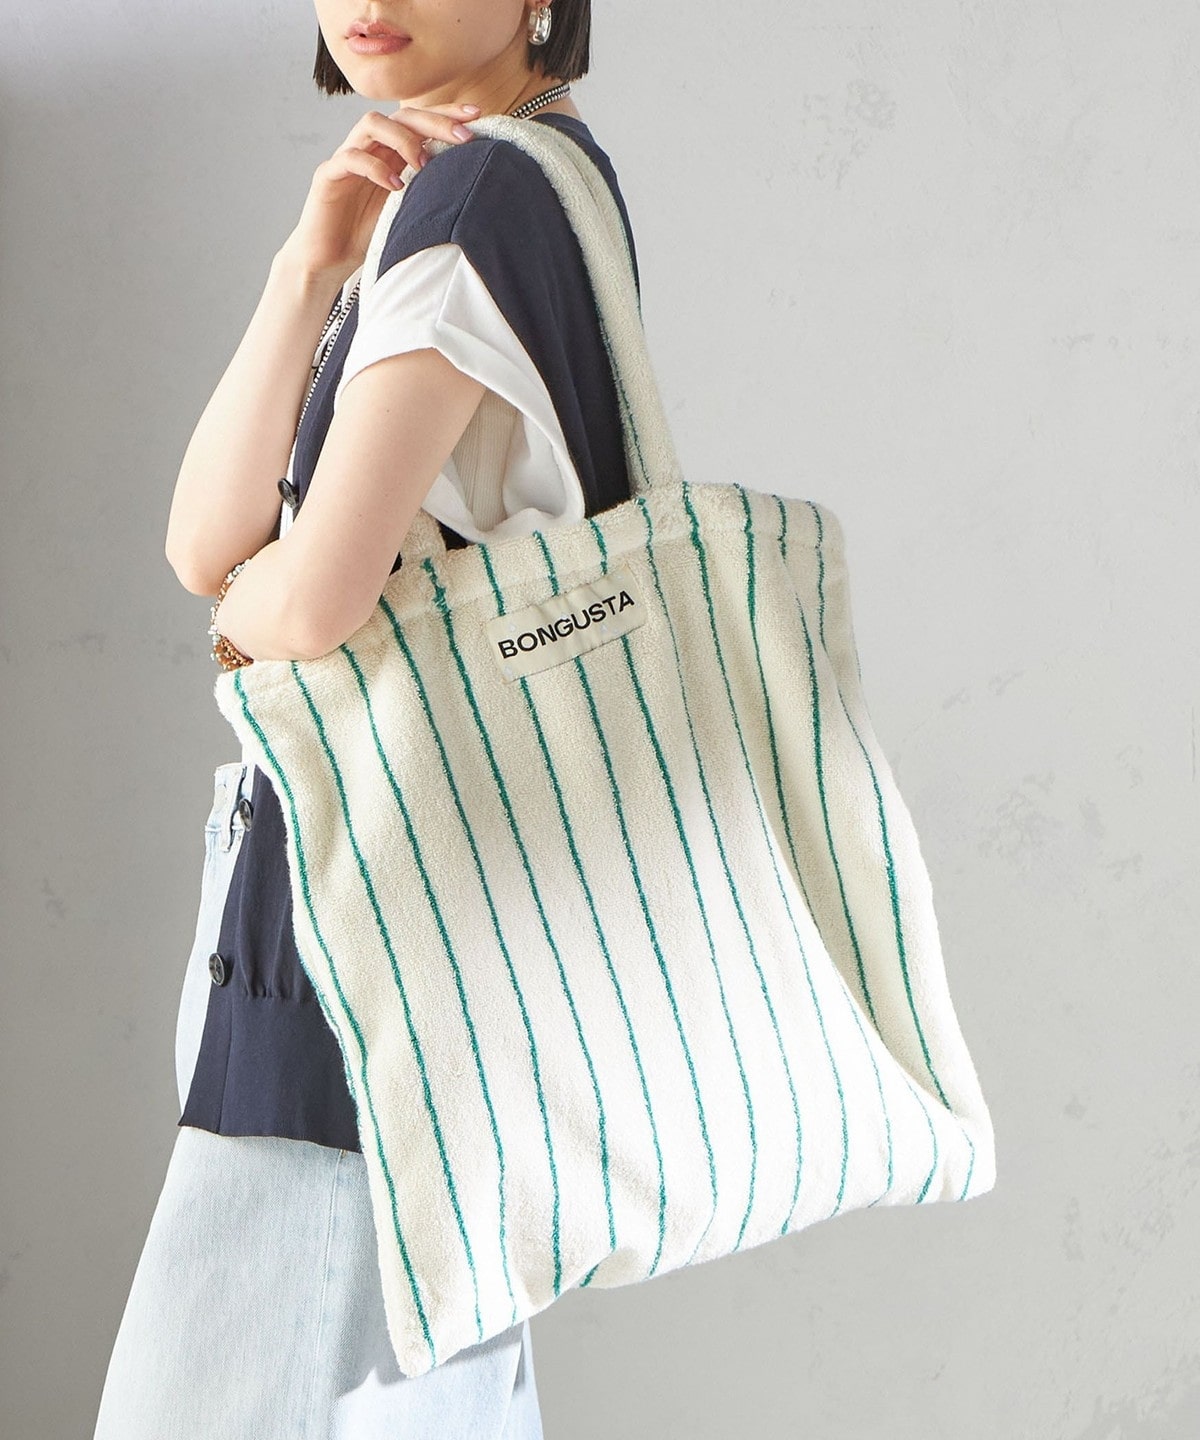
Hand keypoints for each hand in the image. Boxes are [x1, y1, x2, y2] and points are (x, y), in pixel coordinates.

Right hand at [276, 103, 480, 282]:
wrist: (330, 260)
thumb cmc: (369, 235)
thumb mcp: (409, 210)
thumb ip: (430, 190)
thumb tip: (473, 181)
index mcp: (390, 153)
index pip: (419, 121)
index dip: (447, 114)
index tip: (477, 115)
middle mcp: (370, 148)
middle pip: (401, 115)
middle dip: (435, 120)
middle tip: (463, 136)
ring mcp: (347, 158)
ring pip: (372, 124)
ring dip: (403, 139)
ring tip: (423, 164)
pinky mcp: (328, 175)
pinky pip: (350, 158)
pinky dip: (375, 167)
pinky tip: (395, 186)